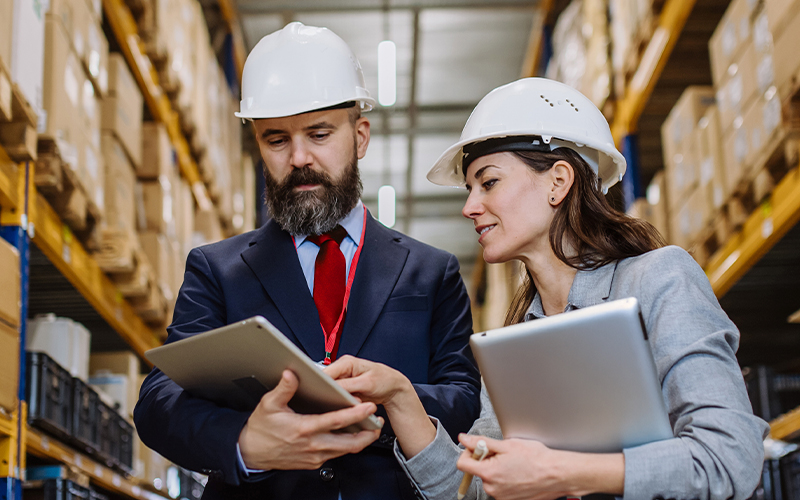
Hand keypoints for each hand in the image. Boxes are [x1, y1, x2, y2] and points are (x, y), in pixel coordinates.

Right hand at [237, 370, 382, 469]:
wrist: (251, 453)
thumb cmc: (260, 429)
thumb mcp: (268, 404)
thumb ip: (284, 388)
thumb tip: (292, 373)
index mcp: (304, 428)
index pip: (336, 421)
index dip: (355, 414)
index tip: (368, 406)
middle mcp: (312, 445)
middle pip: (349, 443)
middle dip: (368, 434)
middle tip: (378, 423)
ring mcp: (314, 456)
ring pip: (345, 451)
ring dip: (360, 441)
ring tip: (371, 428)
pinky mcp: (313, 463)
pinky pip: (336, 455)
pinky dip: (347, 446)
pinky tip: (351, 435)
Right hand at [325, 355, 412, 408]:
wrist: (392, 388)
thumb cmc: (384, 380)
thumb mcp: (366, 384)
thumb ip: (348, 385)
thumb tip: (332, 388)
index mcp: (346, 362)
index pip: (326, 372)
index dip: (321, 384)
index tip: (321, 395)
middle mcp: (342, 369)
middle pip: (326, 382)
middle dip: (329, 393)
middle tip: (339, 402)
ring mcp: (343, 379)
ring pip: (330, 390)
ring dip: (336, 399)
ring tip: (350, 401)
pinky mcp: (344, 388)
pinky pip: (336, 396)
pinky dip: (340, 401)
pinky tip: (348, 405)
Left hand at [457, 434, 568, 499]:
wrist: (556, 474)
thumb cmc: (536, 459)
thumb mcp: (506, 445)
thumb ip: (481, 442)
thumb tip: (464, 439)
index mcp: (488, 473)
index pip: (462, 464)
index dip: (468, 452)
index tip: (479, 448)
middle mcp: (492, 488)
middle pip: (477, 470)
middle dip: (486, 459)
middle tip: (504, 453)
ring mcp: (501, 496)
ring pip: (490, 478)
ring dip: (497, 469)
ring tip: (514, 463)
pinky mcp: (509, 499)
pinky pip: (500, 486)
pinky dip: (505, 478)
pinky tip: (517, 471)